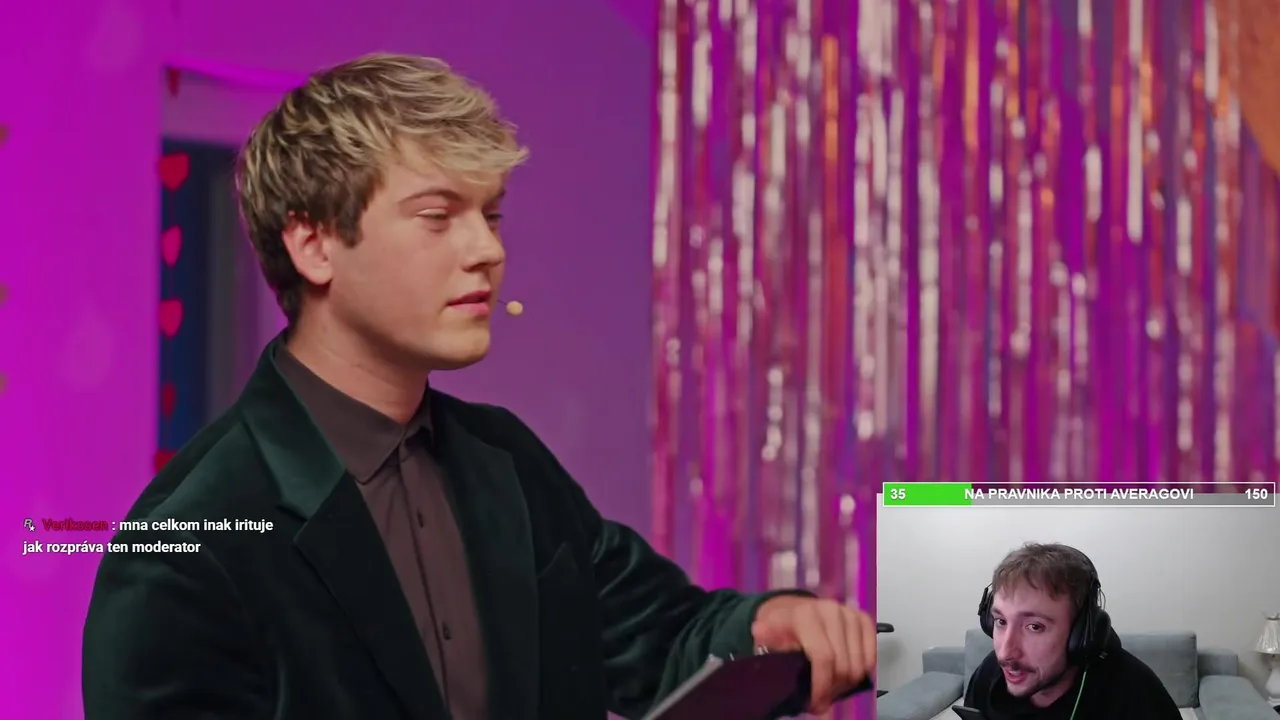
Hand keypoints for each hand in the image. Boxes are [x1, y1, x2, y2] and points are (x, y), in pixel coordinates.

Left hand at [751, 595, 875, 714]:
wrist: (794, 609)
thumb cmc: (782, 629)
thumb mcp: (768, 635)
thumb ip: (767, 639)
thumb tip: (759, 632)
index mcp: (805, 614)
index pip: (823, 658)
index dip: (821, 686)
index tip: (816, 705)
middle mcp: (830, 610)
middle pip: (843, 664)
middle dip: (833, 689)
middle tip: (821, 700)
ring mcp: (849, 613)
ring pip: (859, 663)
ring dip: (847, 683)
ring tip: (830, 688)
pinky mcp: (863, 619)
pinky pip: (871, 656)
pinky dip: (861, 671)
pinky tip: (844, 676)